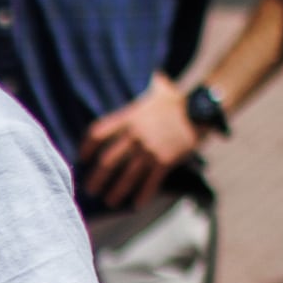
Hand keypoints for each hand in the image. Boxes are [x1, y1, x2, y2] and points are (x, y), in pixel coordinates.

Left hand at [73, 77, 203, 211]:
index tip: (82, 158)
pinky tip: (137, 205)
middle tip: (90, 190)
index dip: (87, 147)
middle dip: (97, 178)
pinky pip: (151, 182)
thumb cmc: (178, 98)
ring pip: (127, 175)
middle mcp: (135, 135)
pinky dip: (144, 194)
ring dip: (117, 191)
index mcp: (129, 117)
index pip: (98, 133)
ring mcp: (150, 149)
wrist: (200, 109)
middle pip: (108, 160)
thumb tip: (152, 77)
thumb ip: (146, 87)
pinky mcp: (165, 160)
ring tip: (109, 201)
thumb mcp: (157, 88)